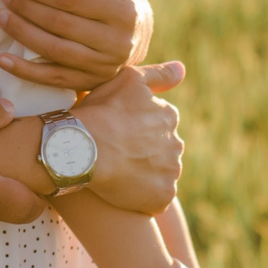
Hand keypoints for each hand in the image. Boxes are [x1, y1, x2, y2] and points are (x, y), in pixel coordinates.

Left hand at [0, 0, 149, 91]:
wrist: (138, 37)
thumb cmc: (115, 3)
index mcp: (122, 12)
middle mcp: (115, 43)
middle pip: (60, 24)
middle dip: (27, 8)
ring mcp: (102, 67)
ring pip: (54, 50)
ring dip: (22, 34)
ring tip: (1, 17)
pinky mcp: (89, 83)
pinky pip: (52, 79)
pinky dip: (25, 70)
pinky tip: (3, 59)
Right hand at [71, 61, 184, 215]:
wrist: (84, 149)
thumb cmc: (101, 112)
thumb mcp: (128, 80)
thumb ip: (158, 74)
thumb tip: (182, 69)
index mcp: (169, 116)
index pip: (157, 123)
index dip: (135, 128)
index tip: (116, 131)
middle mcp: (176, 143)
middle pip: (160, 149)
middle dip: (143, 151)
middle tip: (115, 152)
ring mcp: (171, 171)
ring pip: (159, 172)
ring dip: (143, 173)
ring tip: (116, 171)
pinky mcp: (163, 195)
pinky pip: (156, 197)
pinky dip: (143, 195)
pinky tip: (122, 190)